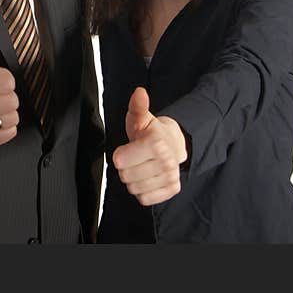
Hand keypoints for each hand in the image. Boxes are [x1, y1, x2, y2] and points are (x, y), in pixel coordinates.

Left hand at [112, 87, 186, 205]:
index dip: (120, 155)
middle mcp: (167, 162)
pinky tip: (148, 178)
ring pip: (134, 189)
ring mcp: (170, 177)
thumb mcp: (140, 118)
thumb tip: (139, 92)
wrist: (172, 144)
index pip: (120, 161)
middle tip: (135, 158)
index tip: (127, 150)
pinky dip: (143, 191)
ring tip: (142, 166)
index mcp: (157, 144)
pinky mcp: (172, 190)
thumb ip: (137, 106)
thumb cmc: (151, 132)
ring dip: (134, 179)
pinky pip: (145, 199)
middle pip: (126, 176)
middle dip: (126, 168)